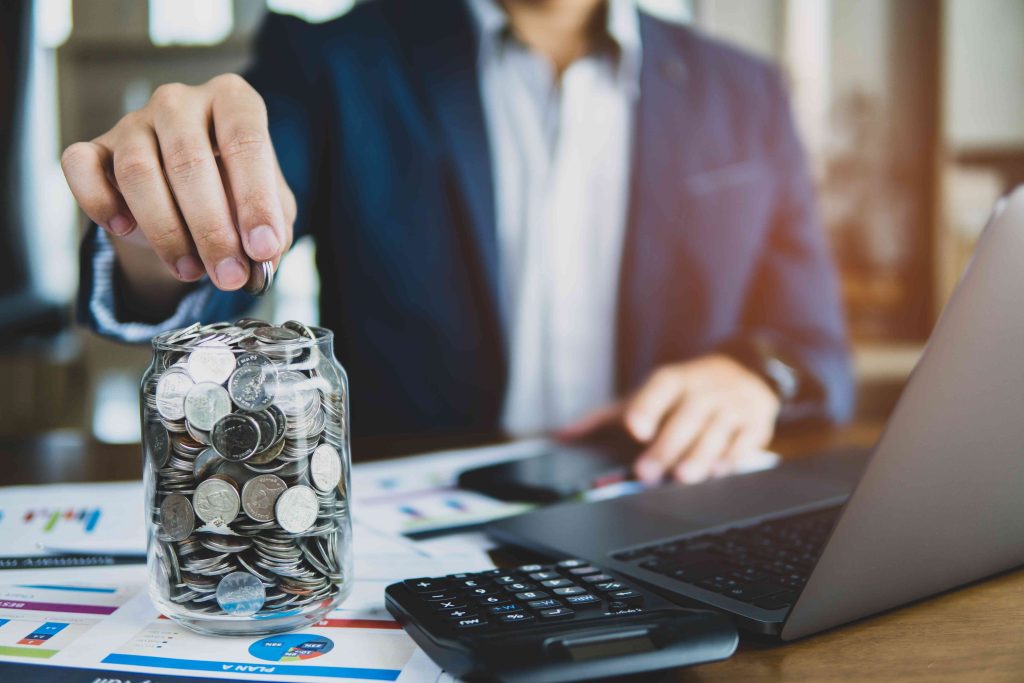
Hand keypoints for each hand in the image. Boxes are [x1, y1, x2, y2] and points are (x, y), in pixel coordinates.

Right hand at [61, 74, 295, 291]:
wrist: (188, 197)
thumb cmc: (236, 193)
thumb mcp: (270, 208)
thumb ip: (274, 229)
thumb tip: (264, 259)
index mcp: (232, 100)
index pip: (245, 141)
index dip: (256, 199)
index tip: (263, 248)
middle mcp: (180, 101)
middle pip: (188, 160)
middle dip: (212, 229)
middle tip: (229, 275)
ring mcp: (134, 120)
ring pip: (137, 171)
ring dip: (166, 231)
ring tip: (191, 270)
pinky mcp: (95, 146)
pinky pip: (81, 167)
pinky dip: (99, 202)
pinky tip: (123, 229)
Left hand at [561, 354, 780, 483]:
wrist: (747, 367)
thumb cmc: (685, 389)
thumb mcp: (648, 392)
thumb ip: (607, 415)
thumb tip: (562, 436)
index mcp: (675, 379)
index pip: (660, 388)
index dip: (647, 406)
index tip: (633, 427)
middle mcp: (705, 388)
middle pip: (687, 416)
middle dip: (668, 445)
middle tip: (647, 472)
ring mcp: (733, 403)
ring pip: (717, 429)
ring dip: (700, 454)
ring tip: (684, 476)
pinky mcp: (756, 421)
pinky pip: (746, 439)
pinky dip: (733, 456)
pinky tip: (719, 471)